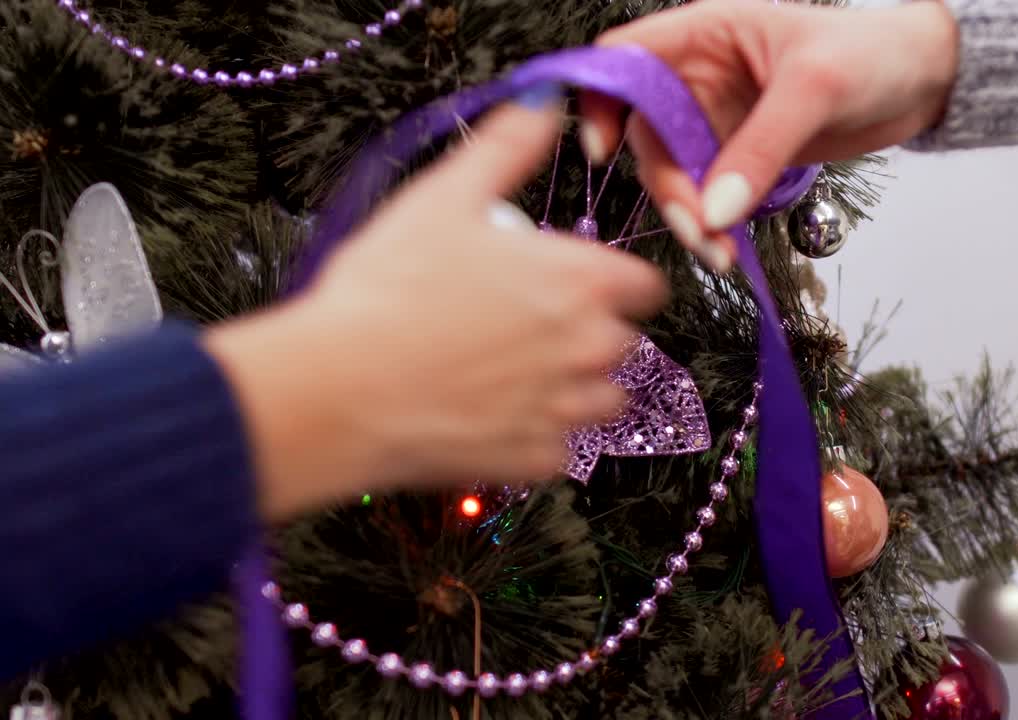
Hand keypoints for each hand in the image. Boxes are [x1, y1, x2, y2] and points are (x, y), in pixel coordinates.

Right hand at [207, 91, 668, 520]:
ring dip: (574, 389)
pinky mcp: (536, 460)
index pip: (646, 286)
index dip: (618, 282)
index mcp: (581, 282)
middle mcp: (589, 348)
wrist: (340, 386)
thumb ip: (506, 149)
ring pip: (603, 401)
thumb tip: (542, 110)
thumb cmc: (388, 293)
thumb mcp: (444, 196)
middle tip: (529, 326)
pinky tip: (492, 415)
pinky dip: (535, 436)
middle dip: (589, 333)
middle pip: (625, 342)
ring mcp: (566, 410)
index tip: (588, 283)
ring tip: (514, 374)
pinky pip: (558, 451)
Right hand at [581, 0, 958, 271]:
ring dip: (688, 215)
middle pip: (645, 132)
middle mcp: (699, 76)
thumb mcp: (814, 90)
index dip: (601, 98)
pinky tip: (729, 246)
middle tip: (697, 228)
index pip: (625, 56)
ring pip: (673, 171)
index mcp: (704, 33)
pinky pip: (707, 193)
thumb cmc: (872, 54)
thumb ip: (760, 149)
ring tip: (719, 252)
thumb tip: (714, 213)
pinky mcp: (738, 155)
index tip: (606, 150)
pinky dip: (712, 223)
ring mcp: (716, 119)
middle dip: (664, 185)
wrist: (923, 80)